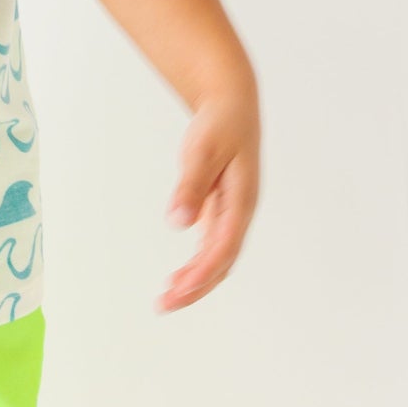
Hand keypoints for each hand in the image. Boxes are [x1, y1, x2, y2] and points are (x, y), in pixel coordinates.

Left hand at [159, 79, 259, 312]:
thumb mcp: (203, 150)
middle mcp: (240, 211)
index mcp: (243, 200)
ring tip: (167, 297)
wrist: (232, 101)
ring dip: (196, 278)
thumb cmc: (220, 123)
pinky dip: (197, 262)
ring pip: (217, 256)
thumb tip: (178, 223)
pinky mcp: (221, 207)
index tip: (177, 291)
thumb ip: (191, 186)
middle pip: (222, 261)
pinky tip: (180, 275)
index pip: (224, 248)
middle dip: (196, 286)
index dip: (202, 274)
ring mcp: (232, 211)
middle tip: (164, 305)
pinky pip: (211, 244)